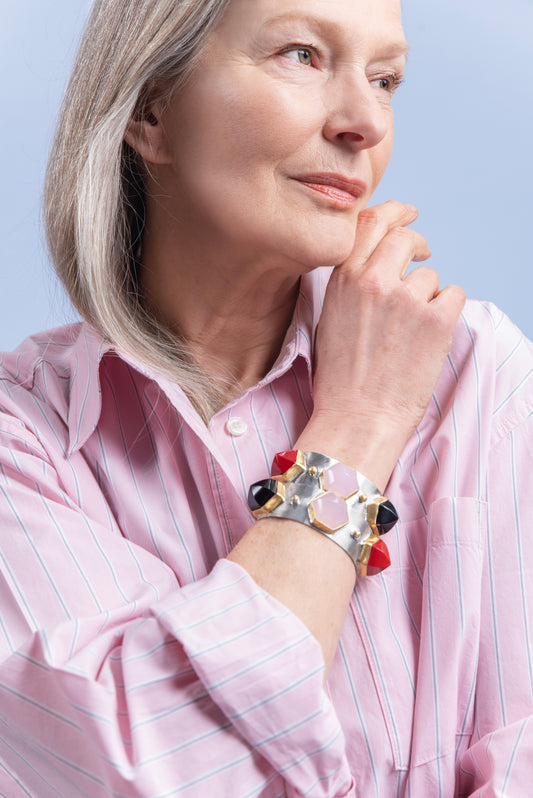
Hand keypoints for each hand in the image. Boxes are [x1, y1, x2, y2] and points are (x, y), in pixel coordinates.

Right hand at [298, 200, 465, 487]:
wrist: (357, 418)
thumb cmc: (342, 377)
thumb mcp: (330, 318)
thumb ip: (351, 282)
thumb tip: (377, 258)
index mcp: (342, 279)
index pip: (370, 222)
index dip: (394, 212)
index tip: (408, 214)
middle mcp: (373, 281)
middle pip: (405, 238)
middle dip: (417, 246)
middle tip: (423, 258)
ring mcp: (406, 299)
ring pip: (430, 277)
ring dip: (427, 298)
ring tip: (408, 334)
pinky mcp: (435, 320)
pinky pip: (454, 295)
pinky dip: (447, 313)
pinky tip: (428, 338)